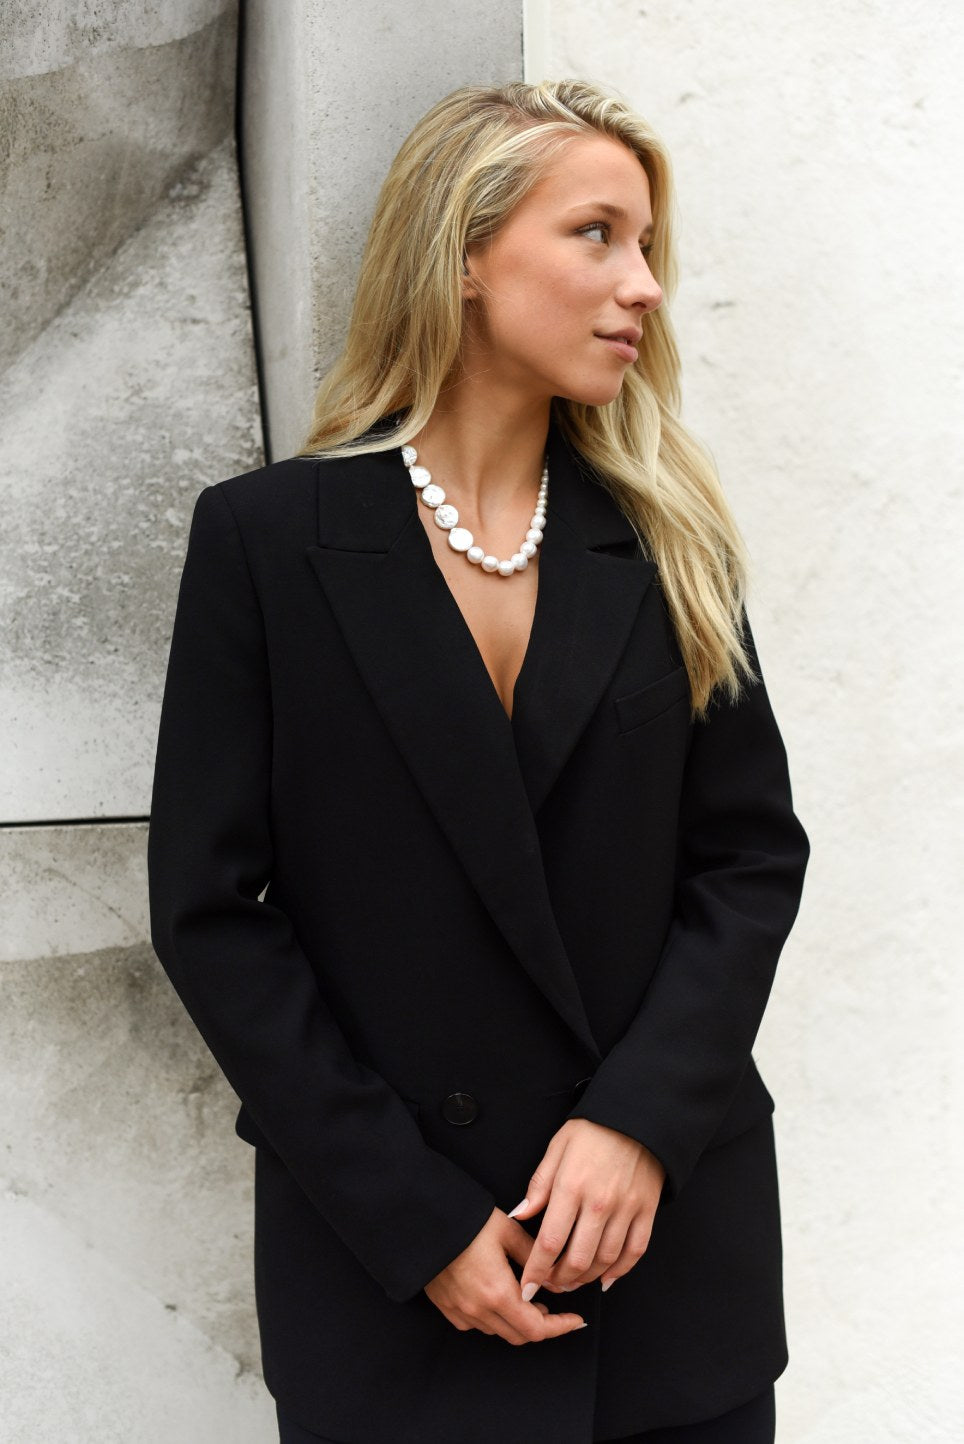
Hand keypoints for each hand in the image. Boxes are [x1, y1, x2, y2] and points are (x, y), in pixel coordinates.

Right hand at [423, 1205, 587, 1344]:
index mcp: (498, 1293)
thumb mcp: (508, 1230)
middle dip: (541, 1325)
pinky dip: (493, 1318)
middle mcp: (478, 1310)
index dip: (560, 1327)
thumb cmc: (466, 1219)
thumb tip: (556, 1279)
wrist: (420, 1219)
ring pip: (499, 1331)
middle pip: (519, 1336)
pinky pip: (476, 1324)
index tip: (576, 1320)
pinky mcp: (446, 1307)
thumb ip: (536, 1257)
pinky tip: (497, 1297)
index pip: (537, 1329)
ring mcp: (460, 1311)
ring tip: (527, 1298)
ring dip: (517, 1321)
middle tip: (552, 1305)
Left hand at [511, 1118, 664, 1298]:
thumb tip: (519, 1215)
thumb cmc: (593, 1130)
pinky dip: (619, 1271)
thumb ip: (539, 1185)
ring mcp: (626, 1209)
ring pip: (604, 1261)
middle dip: (559, 1281)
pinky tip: (605, 1278)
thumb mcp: (558, 1147)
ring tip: (572, 1281)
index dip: (535, 1271)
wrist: (638, 1115)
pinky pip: (634, 1252)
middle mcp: (599, 1203)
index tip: (526, 1288)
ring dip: (585, 1279)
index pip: (549, 1241)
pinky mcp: (647, 1211)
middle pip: (577, 1260)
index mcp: (571, 1186)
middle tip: (549, 1285)